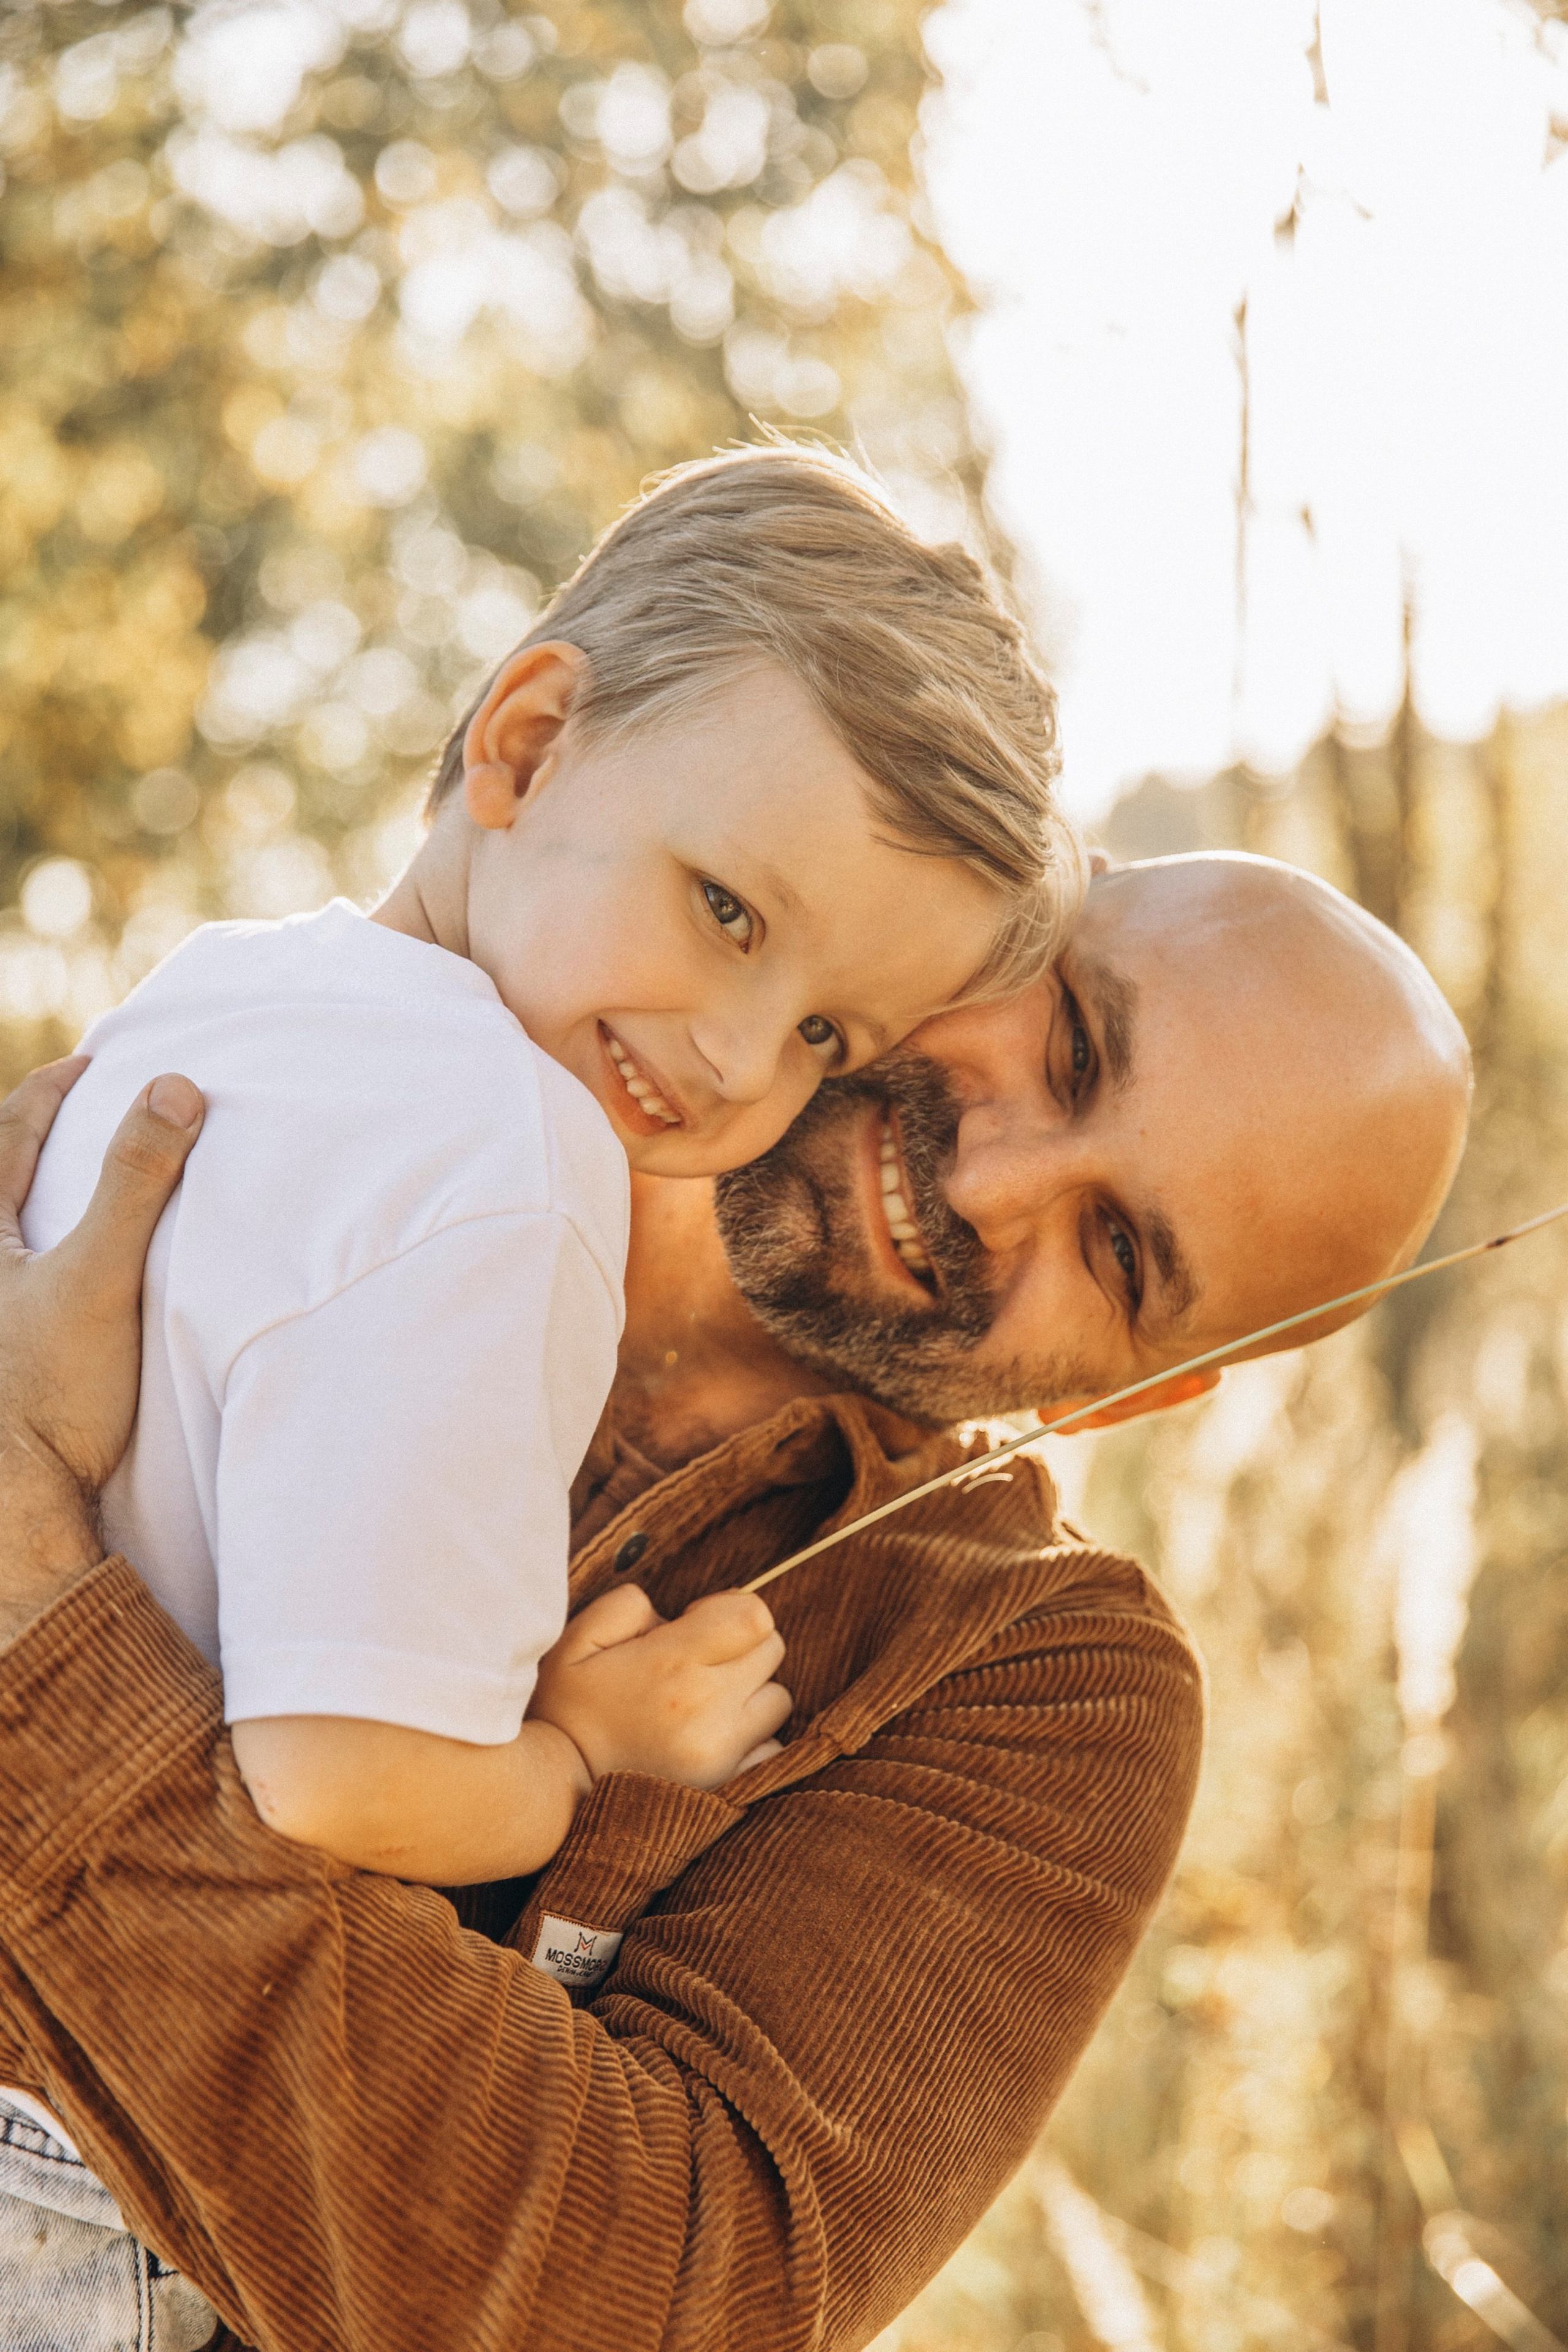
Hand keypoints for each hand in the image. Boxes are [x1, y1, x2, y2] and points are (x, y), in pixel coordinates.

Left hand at [0, 1057, 203, 1642]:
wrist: (19, 1509)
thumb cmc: (50, 1394)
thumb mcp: (101, 1278)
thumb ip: (137, 1183)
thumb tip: (176, 1089)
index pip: (10, 1134)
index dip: (53, 1091)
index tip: (95, 1063)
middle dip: (35, 1140)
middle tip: (81, 1111)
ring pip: (8, 1239)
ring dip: (40, 1203)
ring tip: (81, 1187)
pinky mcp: (12, 1361)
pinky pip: (26, 1286)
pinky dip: (50, 1260)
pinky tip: (81, 1281)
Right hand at [529, 1584, 791, 1790]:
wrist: (554, 1795)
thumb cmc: (564, 1710)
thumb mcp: (575, 1641)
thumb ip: (627, 1606)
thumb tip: (675, 1614)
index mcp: (672, 1664)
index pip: (754, 1616)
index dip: (729, 1607)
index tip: (695, 1622)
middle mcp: (707, 1707)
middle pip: (772, 1650)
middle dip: (741, 1645)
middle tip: (697, 1661)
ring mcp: (723, 1751)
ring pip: (778, 1698)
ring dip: (752, 1692)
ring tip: (704, 1702)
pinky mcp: (730, 1786)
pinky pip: (773, 1747)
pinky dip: (755, 1739)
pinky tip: (711, 1738)